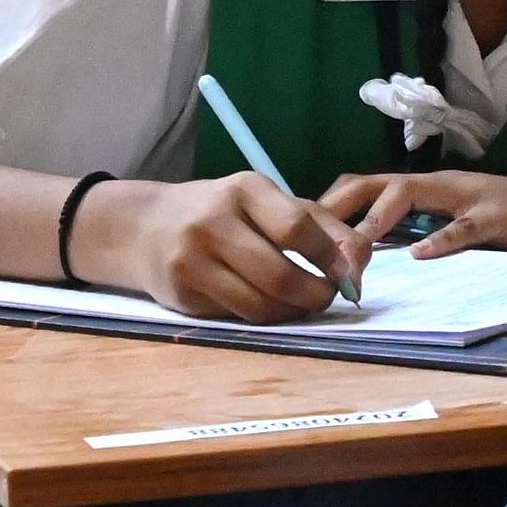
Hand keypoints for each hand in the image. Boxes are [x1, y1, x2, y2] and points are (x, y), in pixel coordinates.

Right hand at [75, 173, 372, 322]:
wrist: (146, 227)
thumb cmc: (223, 213)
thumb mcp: (268, 203)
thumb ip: (322, 227)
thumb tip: (359, 265)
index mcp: (244, 189)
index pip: (297, 227)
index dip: (330, 257)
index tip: (346, 273)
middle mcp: (214, 220)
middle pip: (280, 275)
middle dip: (316, 296)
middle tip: (327, 299)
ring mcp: (192, 258)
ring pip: (259, 305)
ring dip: (291, 313)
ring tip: (299, 304)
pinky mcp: (180, 292)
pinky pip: (236, 317)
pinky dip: (260, 317)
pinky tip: (264, 304)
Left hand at [321, 169, 506, 256]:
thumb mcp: (455, 225)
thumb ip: (418, 231)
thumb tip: (369, 254)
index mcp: (425, 190)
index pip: (364, 186)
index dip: (328, 205)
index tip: (296, 231)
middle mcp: (439, 185)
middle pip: (373, 181)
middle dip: (337, 206)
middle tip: (306, 237)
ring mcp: (467, 197)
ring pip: (409, 194)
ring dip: (377, 221)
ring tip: (354, 247)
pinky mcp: (497, 216)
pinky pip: (465, 227)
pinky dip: (441, 239)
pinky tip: (421, 254)